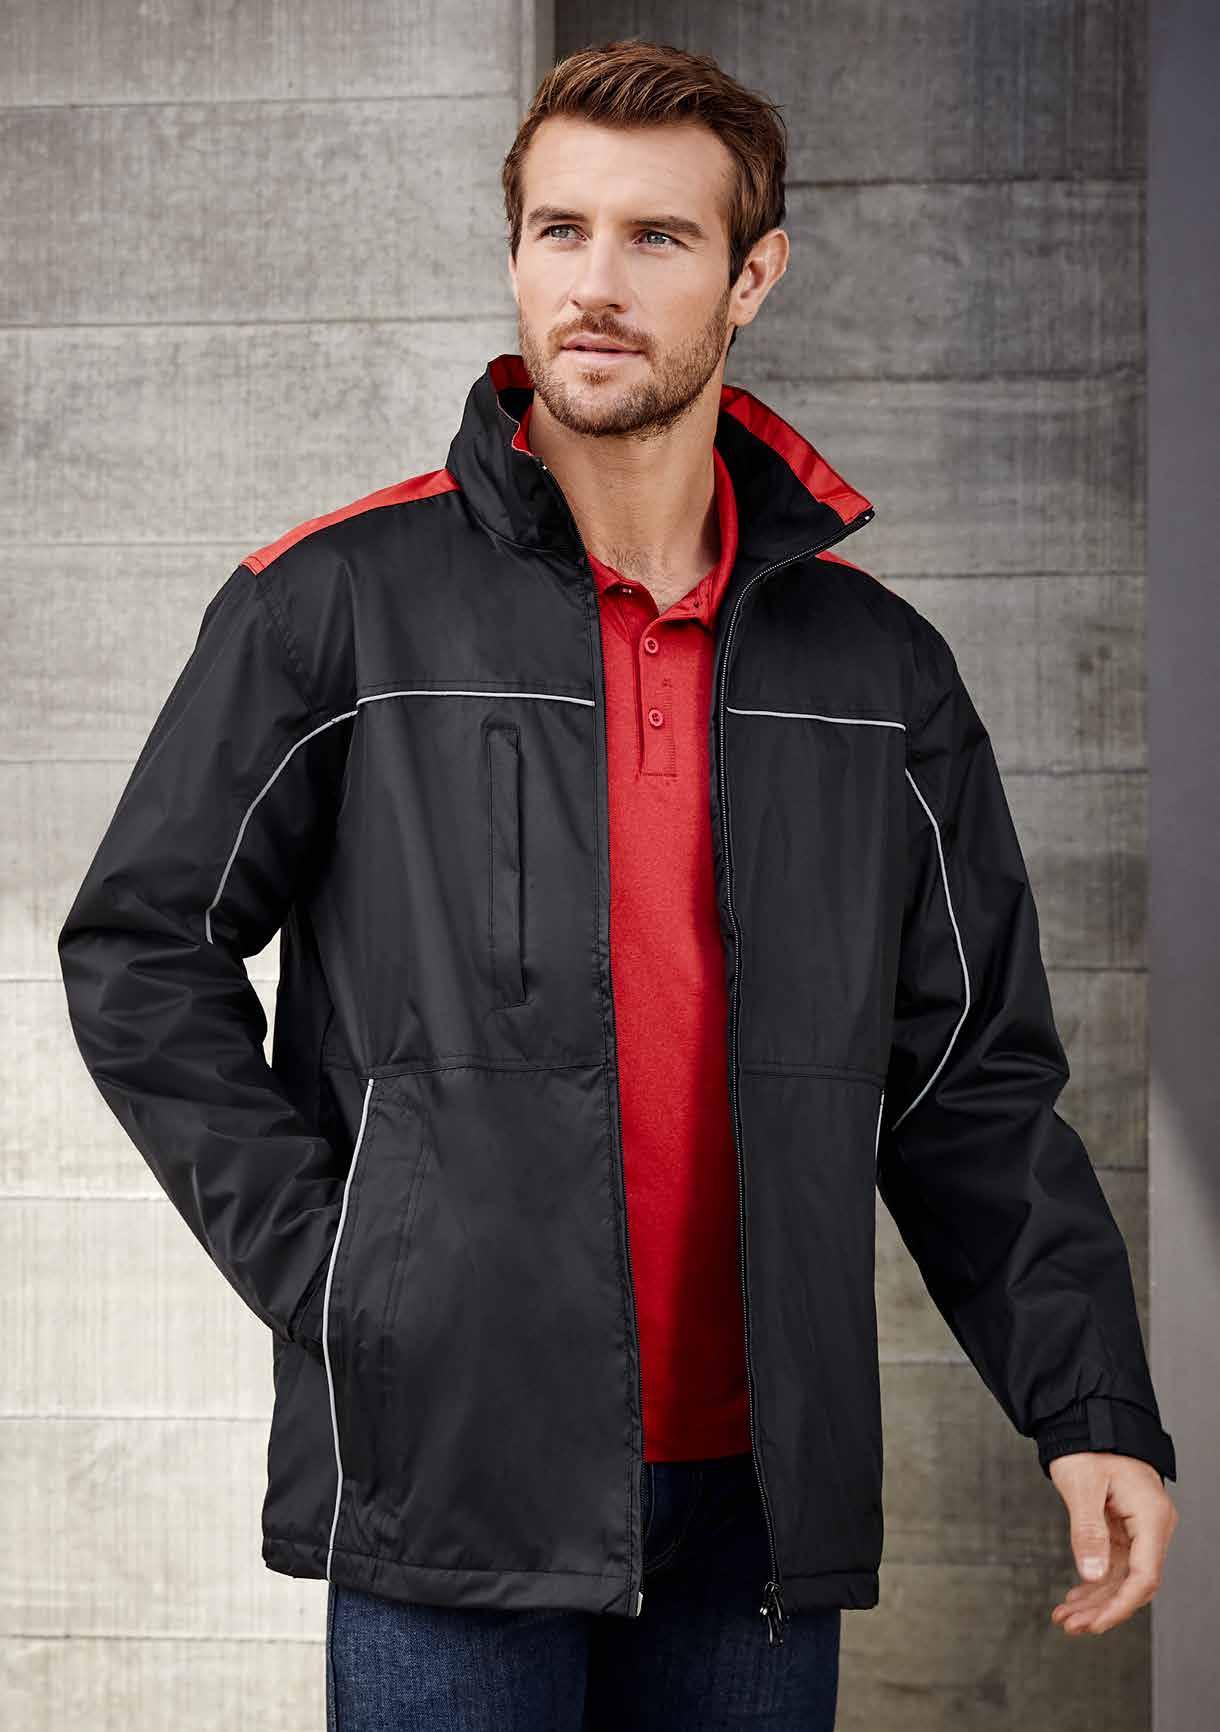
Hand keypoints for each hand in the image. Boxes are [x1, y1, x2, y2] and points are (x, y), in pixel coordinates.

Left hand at [1048, 1451, 1177, 1634]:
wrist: (1089, 1418)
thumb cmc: (1090, 1443)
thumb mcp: (1083, 1485)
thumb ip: (1088, 1532)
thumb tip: (1093, 1576)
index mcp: (1151, 1516)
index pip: (1144, 1576)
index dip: (1119, 1606)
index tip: (1095, 1624)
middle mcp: (1151, 1527)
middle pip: (1133, 1583)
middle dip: (1102, 1608)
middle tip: (1071, 1625)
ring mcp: (1139, 1529)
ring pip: (1121, 1577)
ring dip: (1095, 1600)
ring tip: (1066, 1617)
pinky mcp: (1124, 1528)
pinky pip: (1114, 1564)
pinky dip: (1094, 1582)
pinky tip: (1076, 1597)